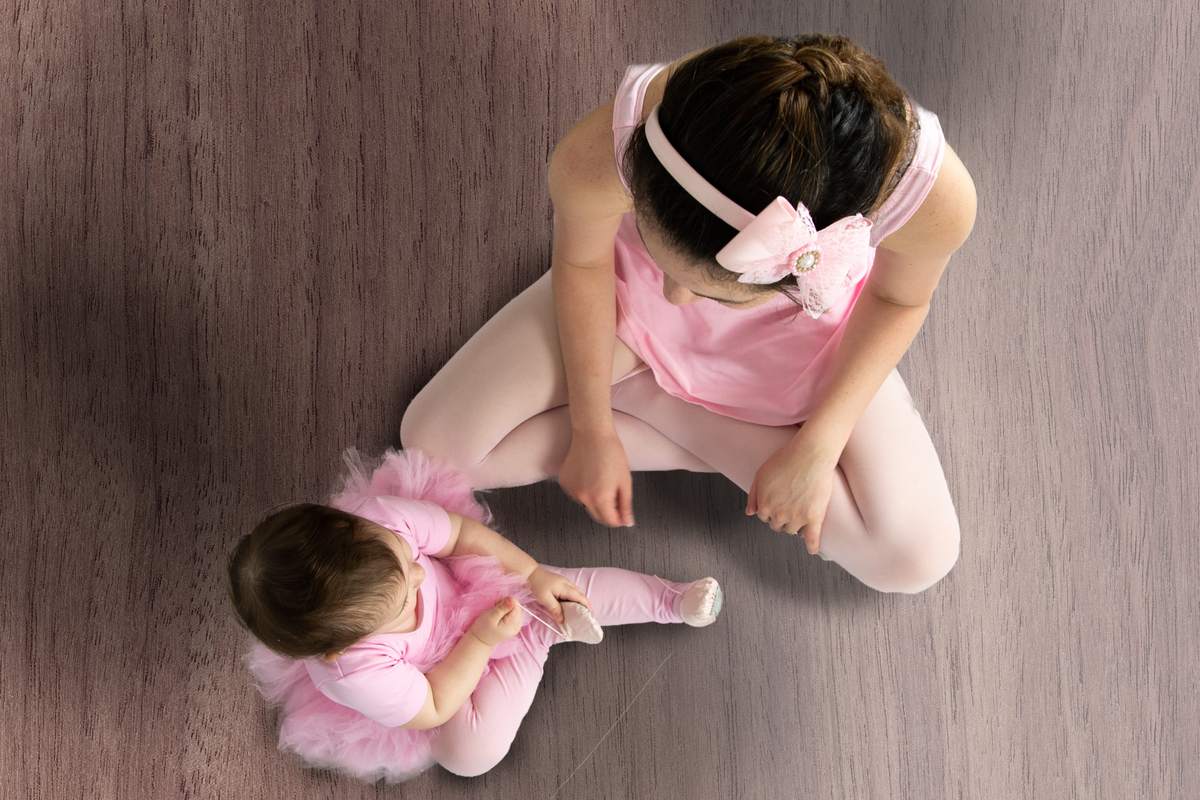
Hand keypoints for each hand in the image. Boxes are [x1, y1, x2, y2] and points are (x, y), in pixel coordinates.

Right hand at [469, 597, 523, 645]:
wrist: (481, 639)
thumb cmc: (484, 628)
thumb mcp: (491, 616)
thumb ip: (502, 607)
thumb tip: (512, 599)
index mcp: (513, 625)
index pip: (517, 606)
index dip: (507, 601)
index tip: (497, 604)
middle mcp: (517, 626)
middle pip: (517, 607)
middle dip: (507, 603)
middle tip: (496, 607)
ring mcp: (516, 625)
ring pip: (515, 608)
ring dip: (506, 606)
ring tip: (496, 611)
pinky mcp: (513, 624)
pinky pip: (513, 612)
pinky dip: (506, 610)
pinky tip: (499, 614)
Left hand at [527, 567, 590, 623]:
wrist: (530, 573)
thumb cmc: (536, 584)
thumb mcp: (544, 599)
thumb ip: (554, 609)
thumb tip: (562, 620)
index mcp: (565, 587)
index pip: (581, 597)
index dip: (587, 606)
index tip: (591, 616)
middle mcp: (568, 584)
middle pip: (581, 595)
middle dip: (585, 606)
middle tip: (586, 617)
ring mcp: (565, 583)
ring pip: (577, 593)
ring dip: (579, 603)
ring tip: (579, 614)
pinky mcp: (561, 584)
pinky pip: (571, 592)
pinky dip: (574, 600)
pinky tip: (570, 606)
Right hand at [558, 428, 634, 526]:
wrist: (592, 434)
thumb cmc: (611, 453)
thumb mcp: (625, 481)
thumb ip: (626, 505)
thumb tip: (627, 522)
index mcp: (600, 498)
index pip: (610, 521)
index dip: (619, 519)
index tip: (624, 515)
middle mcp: (583, 497)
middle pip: (598, 516)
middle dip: (608, 511)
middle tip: (615, 495)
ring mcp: (571, 490)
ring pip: (586, 505)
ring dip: (595, 500)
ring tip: (601, 480)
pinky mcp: (564, 483)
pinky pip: (576, 494)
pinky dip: (584, 490)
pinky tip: (589, 476)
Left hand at [746, 435, 838, 554]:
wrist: (810, 455)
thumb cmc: (785, 460)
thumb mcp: (761, 474)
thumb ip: (754, 495)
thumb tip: (749, 513)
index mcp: (764, 505)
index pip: (764, 517)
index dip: (770, 510)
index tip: (778, 504)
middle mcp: (778, 514)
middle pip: (777, 525)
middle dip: (781, 518)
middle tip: (790, 507)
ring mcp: (797, 518)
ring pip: (792, 530)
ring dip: (794, 526)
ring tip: (800, 518)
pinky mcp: (814, 518)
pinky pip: (813, 538)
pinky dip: (813, 546)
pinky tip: (813, 550)